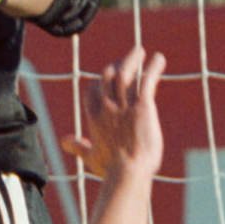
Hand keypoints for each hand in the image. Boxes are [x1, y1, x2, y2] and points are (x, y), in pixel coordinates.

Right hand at [60, 46, 165, 178]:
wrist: (128, 172)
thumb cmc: (111, 168)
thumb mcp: (90, 156)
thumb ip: (78, 146)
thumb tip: (65, 141)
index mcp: (94, 116)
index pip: (93, 90)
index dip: (99, 81)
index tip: (107, 77)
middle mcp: (107, 106)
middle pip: (108, 76)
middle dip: (116, 65)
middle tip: (126, 60)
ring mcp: (124, 105)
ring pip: (125, 73)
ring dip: (132, 59)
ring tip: (140, 51)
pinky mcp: (142, 106)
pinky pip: (147, 80)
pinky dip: (153, 68)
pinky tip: (159, 59)